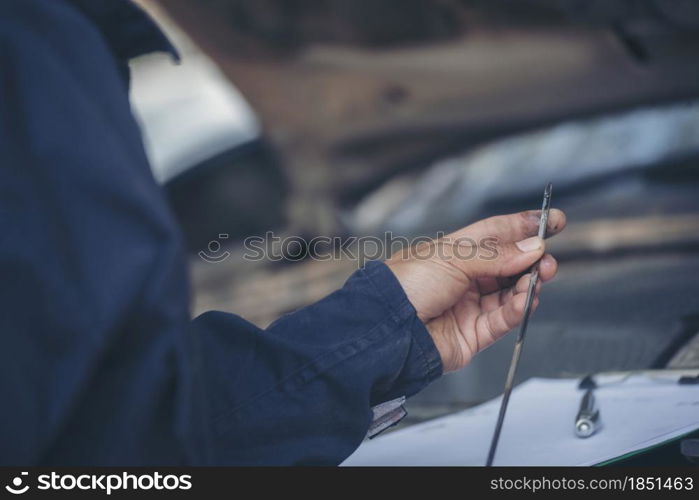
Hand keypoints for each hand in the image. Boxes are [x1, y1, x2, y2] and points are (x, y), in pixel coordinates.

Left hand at [386, 209, 565, 371]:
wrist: (387, 328)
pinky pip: (504, 318)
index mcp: (455, 252)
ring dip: (529, 285)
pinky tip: (526, 299)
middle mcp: (464, 278)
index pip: (496, 234)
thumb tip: (531, 246)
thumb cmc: (404, 286)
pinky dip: (519, 308)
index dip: (523, 227)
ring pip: (511, 293)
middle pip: (509, 266)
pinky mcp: (474, 333)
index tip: (552, 220)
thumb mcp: (452, 258)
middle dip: (531, 260)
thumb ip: (496, 255)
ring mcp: (469, 305)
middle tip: (547, 259)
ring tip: (538, 278)